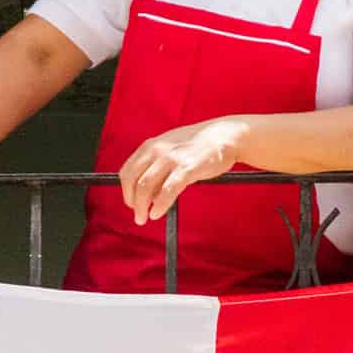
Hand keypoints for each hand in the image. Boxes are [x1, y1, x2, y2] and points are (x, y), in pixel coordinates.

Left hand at [118, 118, 248, 223]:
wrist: (226, 135)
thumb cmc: (200, 144)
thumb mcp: (172, 149)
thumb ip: (158, 167)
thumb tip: (148, 194)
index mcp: (151, 146)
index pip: (127, 171)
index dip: (126, 190)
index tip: (131, 202)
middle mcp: (157, 150)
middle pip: (133, 180)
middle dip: (132, 201)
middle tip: (137, 214)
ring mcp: (171, 159)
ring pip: (145, 187)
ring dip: (141, 207)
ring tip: (145, 218)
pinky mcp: (187, 168)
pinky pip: (167, 191)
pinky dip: (160, 205)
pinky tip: (157, 213)